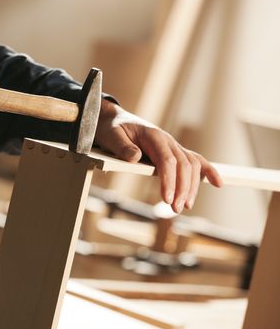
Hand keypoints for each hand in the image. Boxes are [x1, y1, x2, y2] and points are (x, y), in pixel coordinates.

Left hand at [94, 100, 222, 212]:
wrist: (114, 120)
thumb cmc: (112, 128)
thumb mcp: (111, 135)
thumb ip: (122, 146)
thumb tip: (135, 157)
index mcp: (153, 136)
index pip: (166, 160)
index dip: (169, 180)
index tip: (167, 199)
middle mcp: (167, 140)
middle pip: (183, 165)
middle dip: (182, 188)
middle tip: (175, 209)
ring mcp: (172, 146)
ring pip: (191, 165)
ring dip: (192, 187)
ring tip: (185, 206)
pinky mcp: (173, 152)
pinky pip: (194, 160)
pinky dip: (208, 171)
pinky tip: (218, 184)